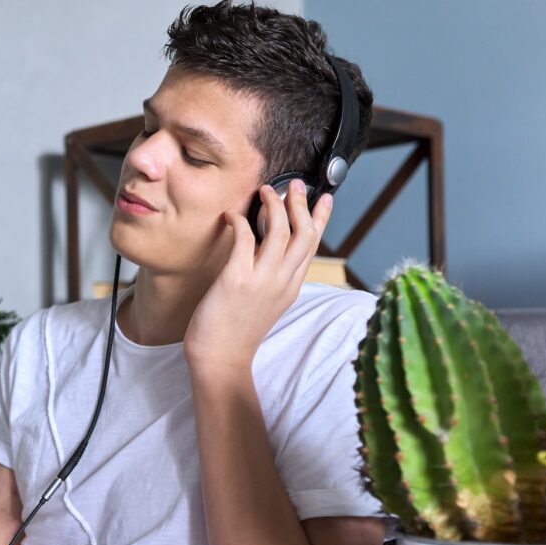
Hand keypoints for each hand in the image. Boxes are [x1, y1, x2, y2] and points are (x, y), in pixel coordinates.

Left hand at [184, 179, 332, 367]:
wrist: (220, 359)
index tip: (325, 198)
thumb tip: (268, 253)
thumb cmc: (235, 333)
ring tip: (264, 191)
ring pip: (280, 231)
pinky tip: (231, 215)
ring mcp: (261, 280)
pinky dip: (240, 221)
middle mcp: (282, 281)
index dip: (321, 219)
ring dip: (274, 205)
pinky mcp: (237, 279)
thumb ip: (273, 279)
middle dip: (302, 204)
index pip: (313, 246)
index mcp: (291, 287)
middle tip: (294, 185)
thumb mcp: (266, 304)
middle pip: (304, 233)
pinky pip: (244, 239)